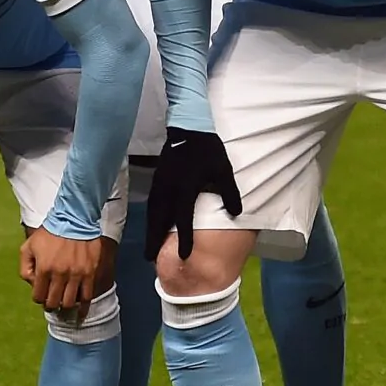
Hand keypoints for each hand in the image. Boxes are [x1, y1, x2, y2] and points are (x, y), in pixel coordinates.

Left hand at [20, 228, 110, 319]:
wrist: (75, 218)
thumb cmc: (50, 232)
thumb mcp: (28, 246)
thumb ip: (24, 267)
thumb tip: (32, 284)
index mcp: (43, 268)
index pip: (38, 296)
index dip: (38, 298)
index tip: (42, 294)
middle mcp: (60, 274)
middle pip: (53, 303)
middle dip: (51, 305)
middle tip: (52, 302)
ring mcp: (76, 275)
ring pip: (69, 302)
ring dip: (65, 305)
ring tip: (65, 302)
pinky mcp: (90, 273)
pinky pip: (87, 297)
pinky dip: (83, 308)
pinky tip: (80, 312)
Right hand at [146, 129, 240, 260]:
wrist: (188, 127)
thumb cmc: (208, 150)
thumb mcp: (223, 170)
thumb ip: (229, 193)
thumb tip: (236, 214)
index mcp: (185, 188)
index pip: (184, 218)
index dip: (184, 238)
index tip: (183, 255)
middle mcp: (169, 189)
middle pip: (160, 220)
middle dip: (154, 239)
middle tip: (150, 258)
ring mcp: (160, 184)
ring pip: (152, 212)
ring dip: (150, 229)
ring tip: (148, 245)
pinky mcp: (157, 178)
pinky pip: (151, 203)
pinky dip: (150, 216)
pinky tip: (152, 223)